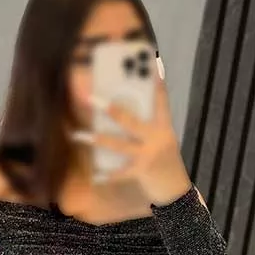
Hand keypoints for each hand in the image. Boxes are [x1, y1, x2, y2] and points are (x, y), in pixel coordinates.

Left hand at [76, 76, 193, 205]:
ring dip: (96, 139)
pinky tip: (95, 176)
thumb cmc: (166, 161)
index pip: (161, 100)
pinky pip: (119, 173)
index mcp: (164, 127)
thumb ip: (146, 127)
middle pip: (129, 120)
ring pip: (118, 144)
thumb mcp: (162, 140)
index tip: (153, 62)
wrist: (177, 191)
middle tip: (90, 97)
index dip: (157, 82)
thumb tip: (118, 113)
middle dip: (109, 109)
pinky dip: (107, 176)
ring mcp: (148, 155)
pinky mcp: (141, 172)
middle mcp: (157, 138)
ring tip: (77, 134)